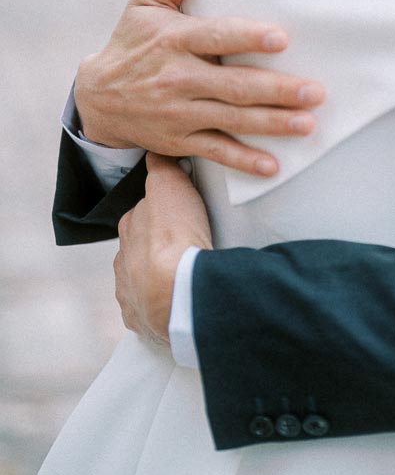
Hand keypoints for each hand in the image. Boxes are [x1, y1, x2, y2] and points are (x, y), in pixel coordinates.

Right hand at [74, 0, 324, 175]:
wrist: (97, 96)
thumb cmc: (131, 42)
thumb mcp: (145, 2)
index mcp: (175, 40)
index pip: (217, 37)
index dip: (249, 38)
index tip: (281, 38)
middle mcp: (179, 78)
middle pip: (235, 85)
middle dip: (278, 90)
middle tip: (315, 91)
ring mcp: (180, 112)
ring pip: (233, 120)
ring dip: (272, 124)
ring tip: (307, 123)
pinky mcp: (181, 140)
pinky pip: (216, 151)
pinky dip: (244, 161)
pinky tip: (272, 165)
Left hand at [115, 154, 211, 342]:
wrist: (178, 290)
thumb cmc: (175, 237)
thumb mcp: (169, 185)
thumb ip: (162, 167)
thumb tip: (156, 152)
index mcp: (129, 228)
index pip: (143, 214)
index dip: (164, 212)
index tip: (182, 215)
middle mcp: (123, 261)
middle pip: (143, 248)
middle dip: (161, 247)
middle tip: (191, 246)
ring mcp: (130, 294)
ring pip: (144, 281)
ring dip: (161, 278)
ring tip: (190, 276)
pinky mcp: (142, 322)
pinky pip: (151, 312)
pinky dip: (163, 307)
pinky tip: (181, 301)